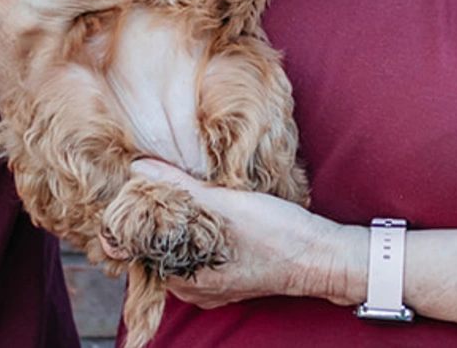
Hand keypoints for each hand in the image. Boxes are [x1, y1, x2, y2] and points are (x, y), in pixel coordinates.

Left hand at [128, 159, 363, 308]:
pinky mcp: (228, 277)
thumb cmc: (275, 234)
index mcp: (184, 280)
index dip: (136, 219)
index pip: (139, 249)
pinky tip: (206, 211)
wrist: (320, 255)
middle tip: (160, 185)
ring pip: (179, 251)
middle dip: (158, 219)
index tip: (139, 192)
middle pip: (158, 250)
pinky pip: (200, 255)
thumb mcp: (224, 203)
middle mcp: (193, 290)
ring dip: (179, 224)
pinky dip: (199, 233)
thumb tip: (140, 167)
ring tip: (182, 193)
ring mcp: (212, 287)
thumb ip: (179, 186)